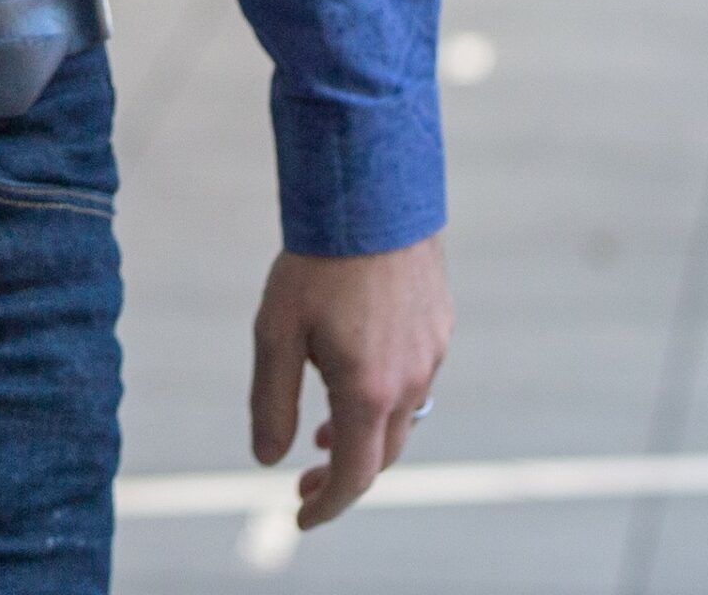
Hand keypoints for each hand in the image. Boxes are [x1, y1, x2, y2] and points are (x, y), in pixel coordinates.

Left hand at [249, 234, 451, 529]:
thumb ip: (271, 400)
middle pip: (383, 453)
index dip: (328, 505)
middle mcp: (410, 380)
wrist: (372, 193)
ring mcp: (432, 352)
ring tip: (329, 430)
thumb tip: (267, 458)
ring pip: (402, 415)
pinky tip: (358, 370)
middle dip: (346, 474)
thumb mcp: (276, 331)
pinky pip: (415, 376)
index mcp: (369, 391)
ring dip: (367, 432)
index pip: (356, 476)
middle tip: (309, 476)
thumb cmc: (317, 260)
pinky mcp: (440, 324)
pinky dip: (385, 395)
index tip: (300, 514)